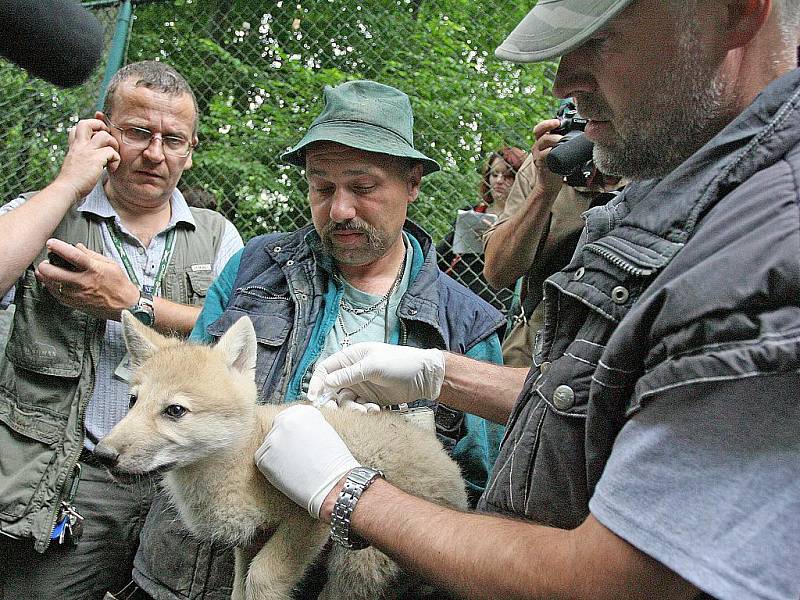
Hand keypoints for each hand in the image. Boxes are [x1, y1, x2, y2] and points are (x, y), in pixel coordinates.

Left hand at [36, 238, 138, 319]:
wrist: (125, 306)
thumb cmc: (119, 284)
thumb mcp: (111, 264)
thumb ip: (92, 255)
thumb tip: (77, 246)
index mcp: (94, 269)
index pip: (73, 255)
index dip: (59, 247)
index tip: (51, 243)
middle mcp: (84, 282)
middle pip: (55, 273)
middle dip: (45, 265)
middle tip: (45, 261)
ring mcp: (78, 295)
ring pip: (51, 285)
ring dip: (45, 277)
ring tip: (44, 271)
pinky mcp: (75, 304)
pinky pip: (56, 295)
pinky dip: (51, 287)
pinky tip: (51, 283)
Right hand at [52, 118, 119, 201]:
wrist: (67, 190)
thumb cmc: (73, 181)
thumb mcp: (75, 164)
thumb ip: (82, 157)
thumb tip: (94, 160)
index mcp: (74, 146)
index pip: (78, 127)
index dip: (90, 127)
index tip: (97, 137)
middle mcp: (79, 145)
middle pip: (88, 123)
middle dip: (101, 126)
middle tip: (107, 141)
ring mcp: (87, 151)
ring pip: (105, 135)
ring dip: (113, 145)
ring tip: (112, 157)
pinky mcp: (95, 159)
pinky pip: (111, 152)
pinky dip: (116, 159)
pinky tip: (112, 168)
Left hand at [255, 404, 359, 517]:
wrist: (334, 485)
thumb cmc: (334, 463)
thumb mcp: (324, 432)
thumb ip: (306, 427)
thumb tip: (295, 432)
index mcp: (301, 412)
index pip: (289, 416)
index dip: (293, 432)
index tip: (298, 441)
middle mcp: (285, 421)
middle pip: (277, 429)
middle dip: (284, 442)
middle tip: (296, 457)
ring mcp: (272, 439)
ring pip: (270, 446)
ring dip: (278, 456)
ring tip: (295, 468)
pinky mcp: (263, 458)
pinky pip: (264, 461)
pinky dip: (272, 469)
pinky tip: (289, 474)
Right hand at [307, 342, 444, 407]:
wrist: (424, 376)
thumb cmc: (400, 362)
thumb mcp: (374, 366)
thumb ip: (350, 374)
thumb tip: (327, 382)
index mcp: (350, 357)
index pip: (326, 369)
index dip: (317, 382)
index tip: (315, 397)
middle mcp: (352, 372)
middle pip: (332, 389)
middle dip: (332, 401)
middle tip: (337, 411)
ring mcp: (361, 386)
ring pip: (344, 401)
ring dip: (352, 408)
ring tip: (366, 409)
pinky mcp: (370, 399)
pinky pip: (358, 408)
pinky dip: (363, 411)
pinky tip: (375, 410)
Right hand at [531, 118, 565, 195]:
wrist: (550, 184)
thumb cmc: (557, 166)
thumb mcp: (560, 152)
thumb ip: (565, 143)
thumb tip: (586, 134)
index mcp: (543, 141)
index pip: (541, 128)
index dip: (547, 123)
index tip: (558, 121)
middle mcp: (538, 146)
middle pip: (539, 132)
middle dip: (549, 127)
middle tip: (559, 127)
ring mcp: (537, 154)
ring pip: (542, 143)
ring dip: (552, 140)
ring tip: (561, 141)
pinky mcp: (540, 164)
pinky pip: (543, 156)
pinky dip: (550, 153)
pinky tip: (557, 153)